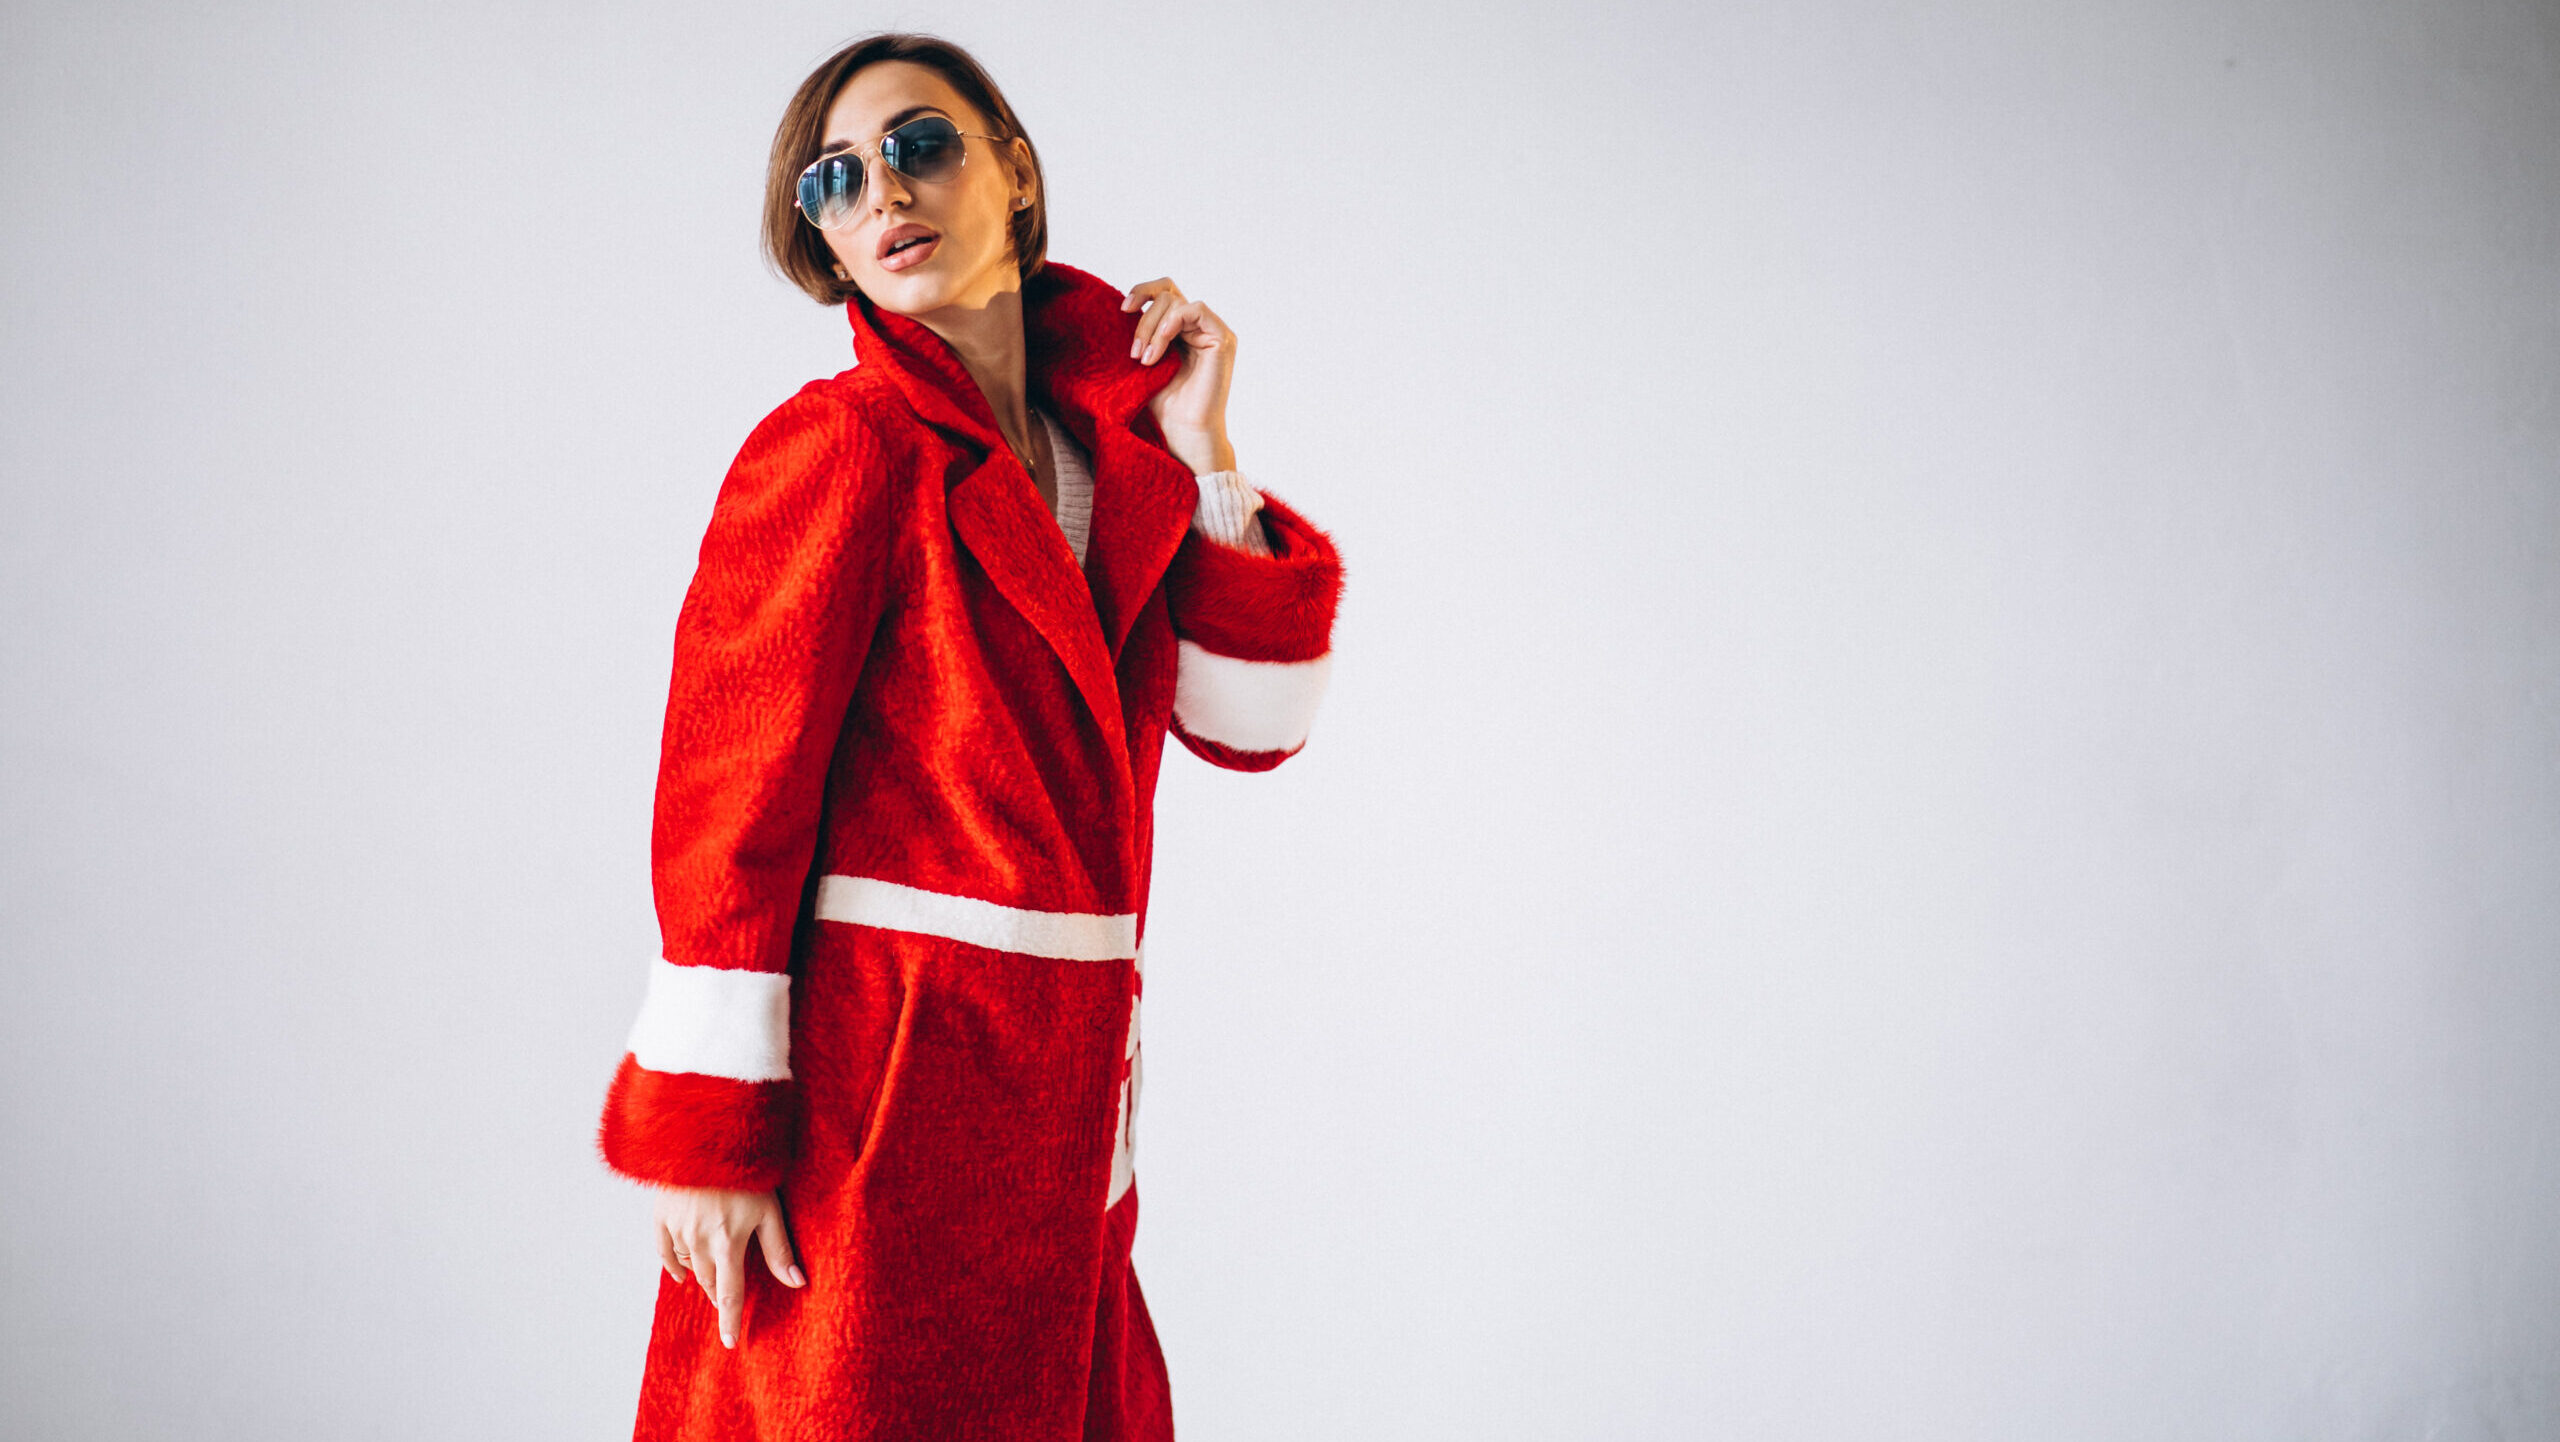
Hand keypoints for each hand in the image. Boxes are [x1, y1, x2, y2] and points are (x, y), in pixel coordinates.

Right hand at [654, 1185, 804, 1348]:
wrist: (704, 1135)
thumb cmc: (746, 1170)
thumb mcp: (769, 1209)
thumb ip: (779, 1249)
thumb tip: (798, 1283)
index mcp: (728, 1243)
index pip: (729, 1294)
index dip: (731, 1321)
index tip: (730, 1344)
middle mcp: (699, 1242)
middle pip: (709, 1282)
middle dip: (719, 1294)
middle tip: (728, 1300)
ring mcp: (677, 1229)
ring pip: (689, 1267)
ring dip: (702, 1277)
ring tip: (714, 1278)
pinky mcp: (661, 1216)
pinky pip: (664, 1252)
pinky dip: (674, 1265)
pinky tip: (683, 1273)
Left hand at [1123, 276, 1237, 473]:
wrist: (1183, 433)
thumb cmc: (1163, 407)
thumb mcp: (1143, 362)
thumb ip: (1141, 333)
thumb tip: (1123, 304)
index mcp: (1180, 330)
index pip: (1164, 292)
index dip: (1142, 291)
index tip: (1121, 309)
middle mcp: (1198, 327)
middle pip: (1168, 292)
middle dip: (1143, 318)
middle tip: (1133, 352)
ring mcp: (1212, 331)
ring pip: (1176, 302)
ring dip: (1152, 327)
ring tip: (1144, 359)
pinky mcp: (1223, 339)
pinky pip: (1195, 309)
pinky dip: (1172, 322)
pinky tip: (1160, 346)